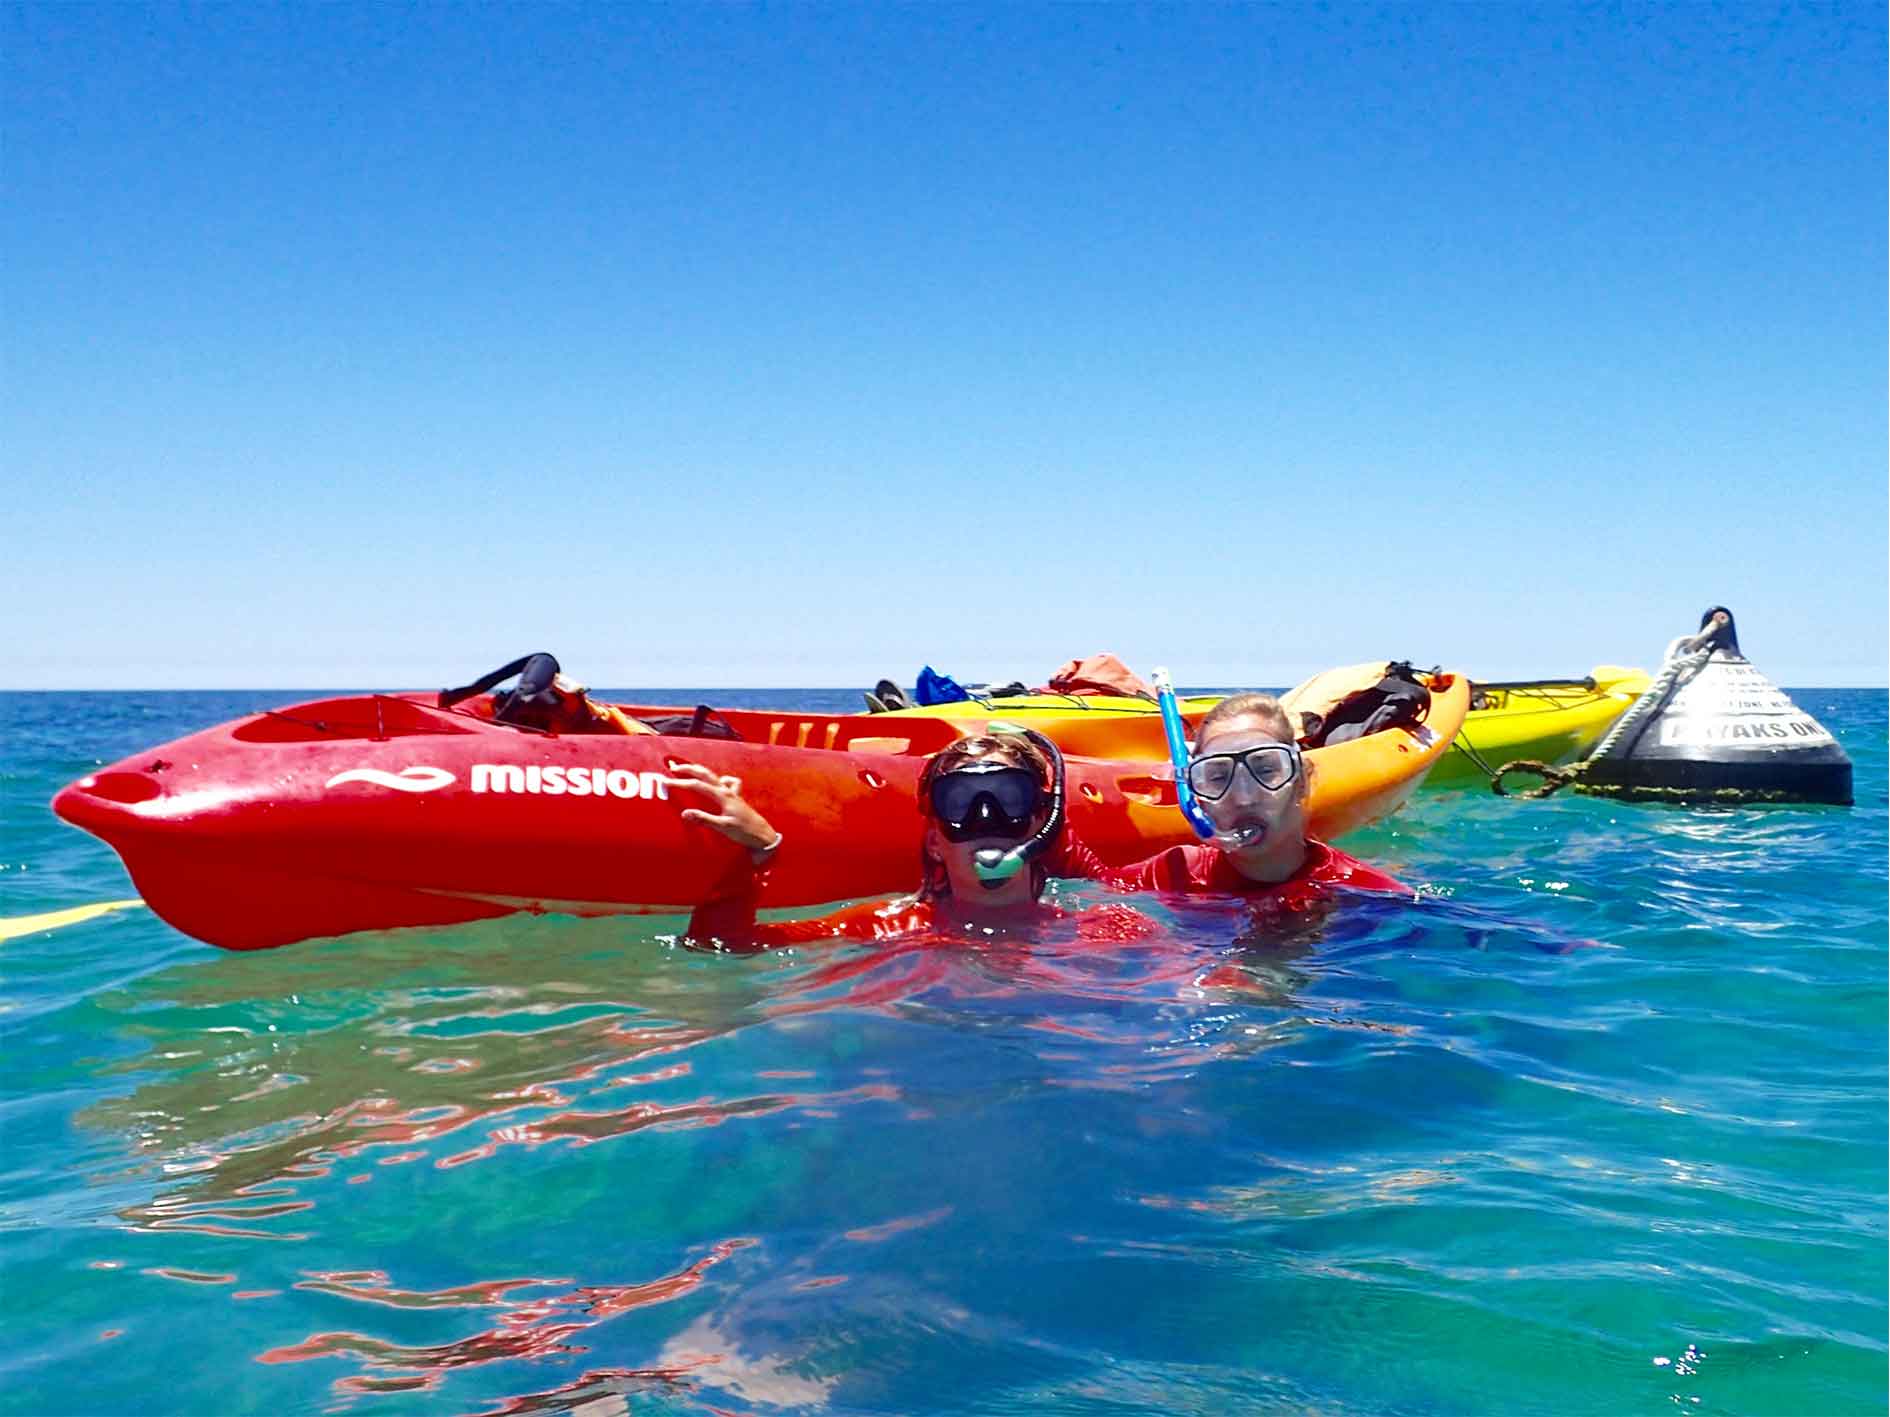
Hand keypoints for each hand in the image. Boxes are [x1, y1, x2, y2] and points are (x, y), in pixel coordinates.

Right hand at [663, 762, 781, 863]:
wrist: (763, 835)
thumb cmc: (744, 832)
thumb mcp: (723, 827)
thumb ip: (704, 819)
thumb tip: (685, 813)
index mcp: (722, 796)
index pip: (697, 785)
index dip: (680, 783)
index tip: (665, 781)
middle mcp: (727, 791)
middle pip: (705, 774)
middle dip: (689, 769)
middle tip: (673, 767)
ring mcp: (733, 793)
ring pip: (715, 776)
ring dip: (701, 772)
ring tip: (690, 771)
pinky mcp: (736, 798)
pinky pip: (728, 783)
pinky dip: (720, 780)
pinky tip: (717, 783)